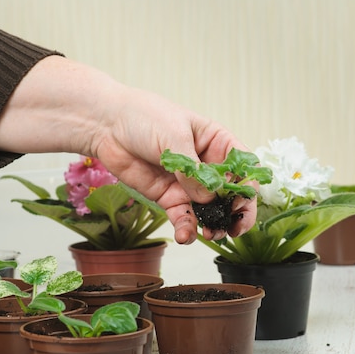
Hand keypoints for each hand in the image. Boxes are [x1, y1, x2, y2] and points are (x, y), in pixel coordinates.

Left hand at [89, 86, 257, 243]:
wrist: (107, 125)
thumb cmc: (145, 117)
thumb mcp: (174, 137)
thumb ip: (193, 170)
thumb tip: (208, 199)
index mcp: (217, 143)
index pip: (243, 167)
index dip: (247, 186)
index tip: (242, 201)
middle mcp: (207, 165)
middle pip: (230, 193)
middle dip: (235, 212)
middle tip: (234, 228)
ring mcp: (188, 184)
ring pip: (209, 210)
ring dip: (214, 225)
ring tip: (213, 234)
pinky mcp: (168, 197)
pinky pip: (184, 217)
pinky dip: (188, 229)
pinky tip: (187, 236)